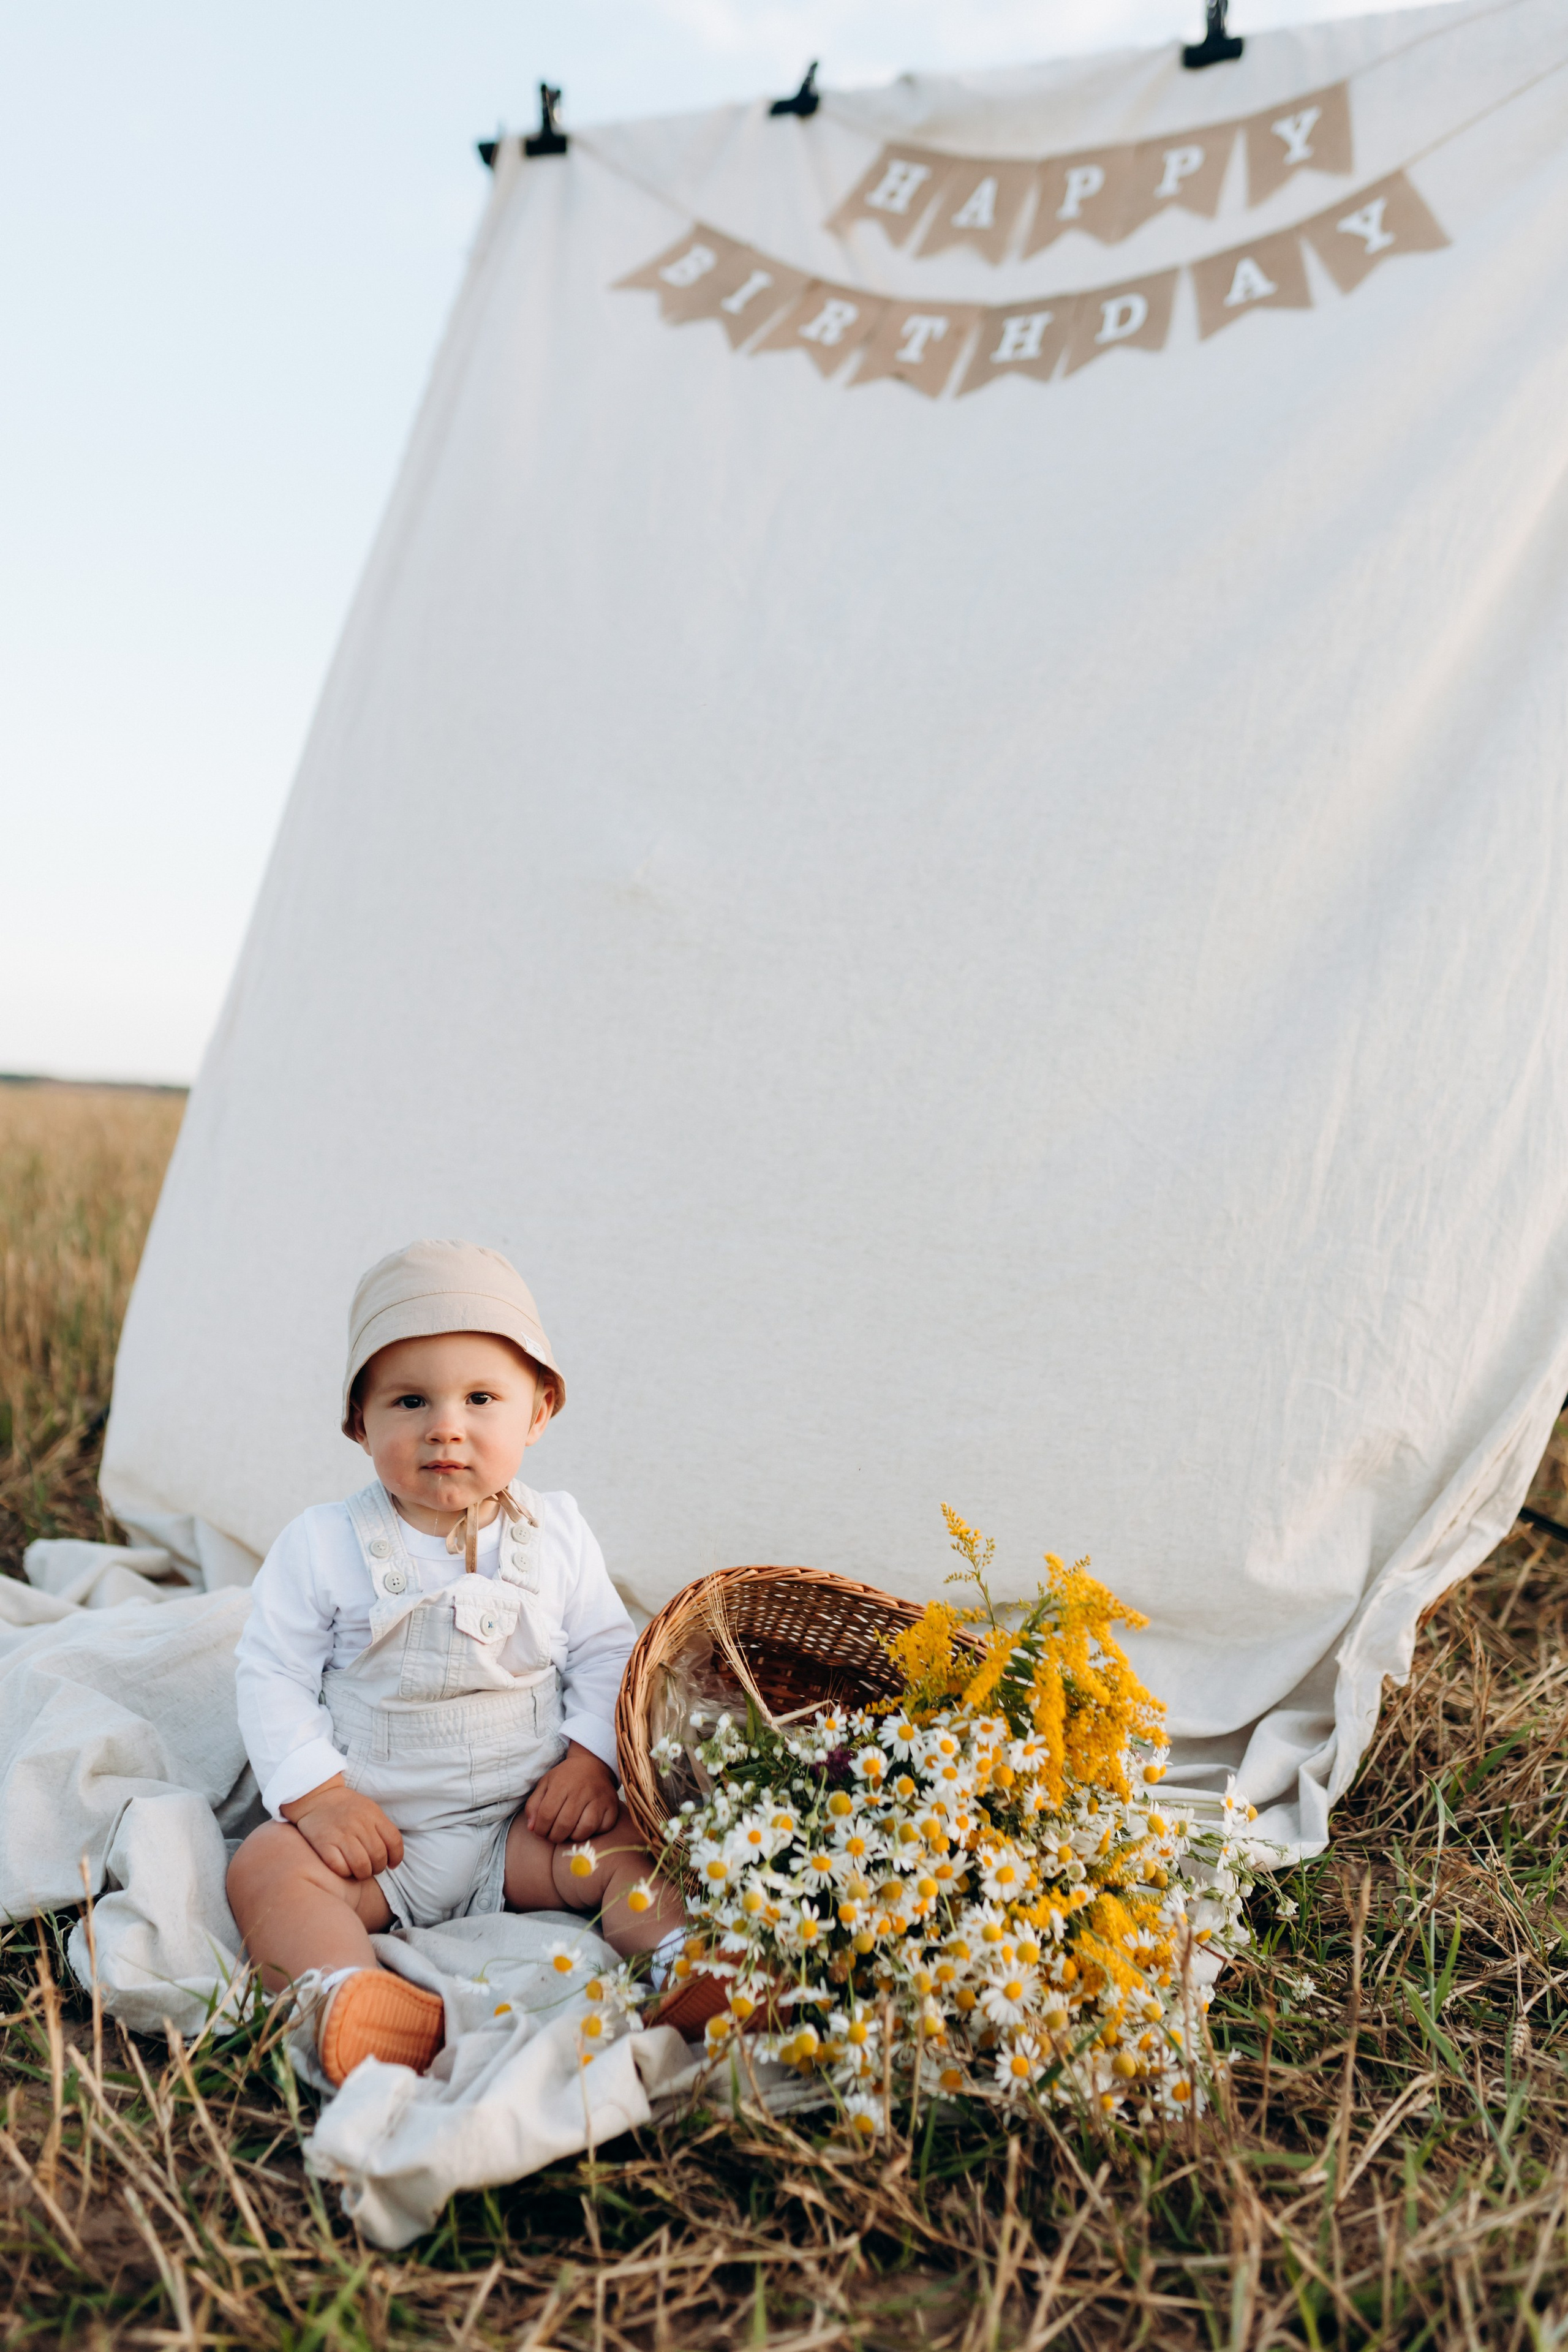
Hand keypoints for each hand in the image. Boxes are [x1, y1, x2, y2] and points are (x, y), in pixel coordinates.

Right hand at [281, 1775, 403, 1879]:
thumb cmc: (345, 1808)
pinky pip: (340, 1868)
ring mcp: (341, 1834)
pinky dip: (345, 1873)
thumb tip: (392, 1855)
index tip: (392, 1864)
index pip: (394, 1841)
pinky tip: (344, 1868)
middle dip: (378, 1868)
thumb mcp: (368, 1809)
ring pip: (362, 1865)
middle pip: (379, 1856)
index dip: (396, 1857)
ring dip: (363, 1873)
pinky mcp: (324, 1844)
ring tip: (360, 1871)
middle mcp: (358, 1824)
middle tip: (372, 1868)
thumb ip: (380, 1828)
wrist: (315, 1798)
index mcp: (373, 1814)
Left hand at [523, 1742, 620, 1843]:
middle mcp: (581, 1791)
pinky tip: (586, 1826)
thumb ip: (534, 1805)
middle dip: (554, 1837)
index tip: (541, 1832)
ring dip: (573, 1837)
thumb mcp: (545, 1784)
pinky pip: (602, 1828)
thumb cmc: (566, 1777)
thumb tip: (532, 1828)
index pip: (546, 1814)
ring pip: (584, 1829)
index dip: (540, 1829)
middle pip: (564, 1825)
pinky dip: (593, 1833)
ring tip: (569, 1832)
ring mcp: (599, 1798)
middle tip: (554, 1835)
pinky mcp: (612, 1806)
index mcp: (561, 1784)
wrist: (593, 1764)